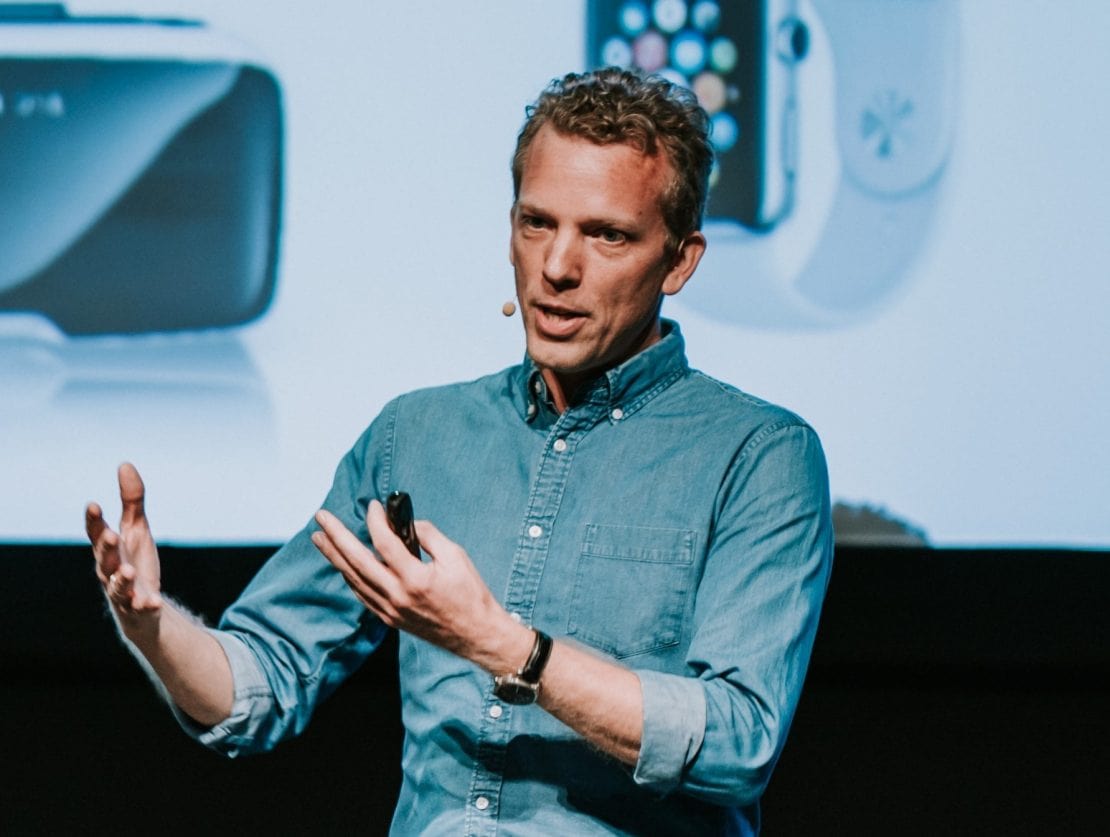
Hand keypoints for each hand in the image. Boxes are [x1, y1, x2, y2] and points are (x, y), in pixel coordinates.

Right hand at [86, 463, 163, 636]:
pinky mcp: (139, 608)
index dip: (94, 521)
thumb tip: (124, 464)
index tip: (94, 505)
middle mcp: (110, 571)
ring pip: (119, 586)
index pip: (96, 533)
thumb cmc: (133, 562)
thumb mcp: (136, 529)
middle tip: (111, 535)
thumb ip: (131, 501)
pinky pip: (141, 608)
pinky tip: (152, 602)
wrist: (142, 606)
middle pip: (105, 559)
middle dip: (107, 548)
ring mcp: (123, 592)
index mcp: (108, 550)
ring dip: (123, 580)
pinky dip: (146, 605)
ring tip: (129, 572)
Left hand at [312, 501, 528, 670]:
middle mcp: (397, 596)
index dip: (376, 520)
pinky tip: (342, 564)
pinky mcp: (389, 619)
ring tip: (320, 538)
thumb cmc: (469, 593)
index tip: (374, 505)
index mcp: (415, 579)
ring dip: (334, 556)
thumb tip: (407, 523)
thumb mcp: (456, 556)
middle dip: (336, 537)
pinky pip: (361, 594)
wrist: (475, 634)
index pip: (384, 543)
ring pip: (353, 579)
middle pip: (356, 561)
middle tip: (321, 517)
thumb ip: (429, 536)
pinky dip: (349, 576)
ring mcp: (390, 610)